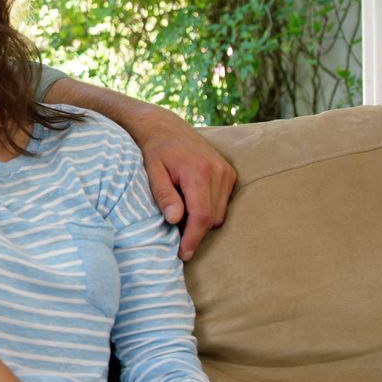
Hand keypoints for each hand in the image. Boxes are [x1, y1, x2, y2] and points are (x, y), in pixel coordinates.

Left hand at [134, 110, 235, 259]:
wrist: (164, 127)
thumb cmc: (154, 150)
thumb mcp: (151, 171)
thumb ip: (164, 194)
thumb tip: (174, 220)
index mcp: (198, 171)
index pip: (201, 214)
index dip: (193, 237)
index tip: (184, 254)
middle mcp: (218, 171)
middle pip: (212, 217)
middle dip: (195, 232)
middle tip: (174, 237)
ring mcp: (226, 172)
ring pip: (220, 213)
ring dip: (202, 221)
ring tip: (179, 216)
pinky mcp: (229, 173)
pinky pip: (223, 203)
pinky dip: (208, 210)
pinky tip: (190, 205)